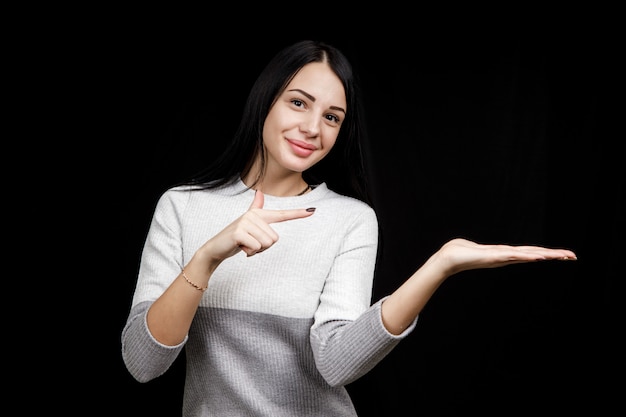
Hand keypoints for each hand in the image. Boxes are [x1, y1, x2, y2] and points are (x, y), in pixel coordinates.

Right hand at [201, 190, 314, 260]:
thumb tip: (259, 192)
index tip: (312, 211)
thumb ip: (255, 208)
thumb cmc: (235, 237)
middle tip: (249, 243)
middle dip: (263, 247)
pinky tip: (240, 247)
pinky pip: (256, 247)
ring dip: (256, 250)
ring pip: (266, 244)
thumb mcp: (247, 224)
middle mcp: (253, 215)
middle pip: (274, 239)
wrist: (216, 247)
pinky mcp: (240, 233)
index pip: (282, 214)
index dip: (298, 213)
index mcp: (259, 214)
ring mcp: (246, 222)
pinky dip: (249, 252)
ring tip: (244, 244)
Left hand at [434, 238, 576, 276]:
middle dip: (553, 255)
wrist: (447, 259)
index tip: (563, 254)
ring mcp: (501, 258)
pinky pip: (513, 256)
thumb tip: (484, 251)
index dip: (546, 253)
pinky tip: (537, 257)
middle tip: (572, 256)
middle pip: (534, 254)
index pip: (529, 252)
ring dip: (545, 255)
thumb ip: (484, 250)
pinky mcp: (493, 258)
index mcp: (504, 254)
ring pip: (528, 256)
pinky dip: (525, 257)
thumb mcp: (477, 249)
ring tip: (562, 256)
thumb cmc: (459, 252)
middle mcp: (505, 257)